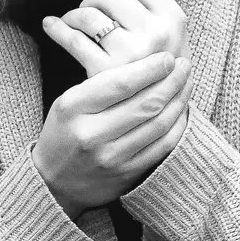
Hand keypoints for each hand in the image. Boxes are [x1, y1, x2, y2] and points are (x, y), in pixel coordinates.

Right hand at [33, 48, 190, 215]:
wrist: (53, 182)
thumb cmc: (64, 133)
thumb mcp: (68, 103)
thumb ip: (102, 85)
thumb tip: (149, 64)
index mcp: (73, 108)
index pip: (121, 83)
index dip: (151, 68)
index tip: (167, 58)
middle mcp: (91, 134)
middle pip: (145, 103)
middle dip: (172, 81)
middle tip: (184, 66)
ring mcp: (110, 157)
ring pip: (158, 124)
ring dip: (179, 100)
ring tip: (186, 83)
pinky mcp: (126, 174)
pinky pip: (162, 146)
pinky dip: (177, 125)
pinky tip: (181, 110)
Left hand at [42, 0, 185, 70]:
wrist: (154, 110)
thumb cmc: (157, 64)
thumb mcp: (170, 32)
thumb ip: (157, 2)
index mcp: (174, 18)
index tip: (110, 0)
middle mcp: (156, 34)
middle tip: (88, 13)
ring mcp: (131, 55)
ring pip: (89, 15)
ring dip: (74, 15)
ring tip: (72, 21)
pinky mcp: (105, 72)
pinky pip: (73, 40)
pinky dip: (57, 29)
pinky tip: (50, 25)